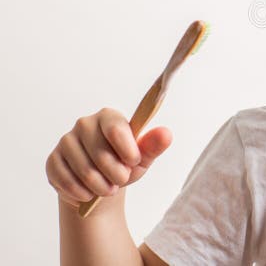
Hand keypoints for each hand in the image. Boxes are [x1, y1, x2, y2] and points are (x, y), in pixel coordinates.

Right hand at [45, 108, 171, 207]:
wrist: (100, 184)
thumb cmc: (124, 165)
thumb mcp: (142, 158)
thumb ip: (153, 145)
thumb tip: (166, 134)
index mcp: (109, 116)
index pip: (116, 129)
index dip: (127, 150)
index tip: (134, 162)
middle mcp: (84, 124)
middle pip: (100, 153)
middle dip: (116, 174)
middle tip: (121, 181)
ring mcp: (66, 141)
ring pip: (84, 170)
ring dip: (100, 186)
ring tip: (108, 189)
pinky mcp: (53, 160)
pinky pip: (66, 181)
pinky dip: (82, 193)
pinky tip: (89, 194)